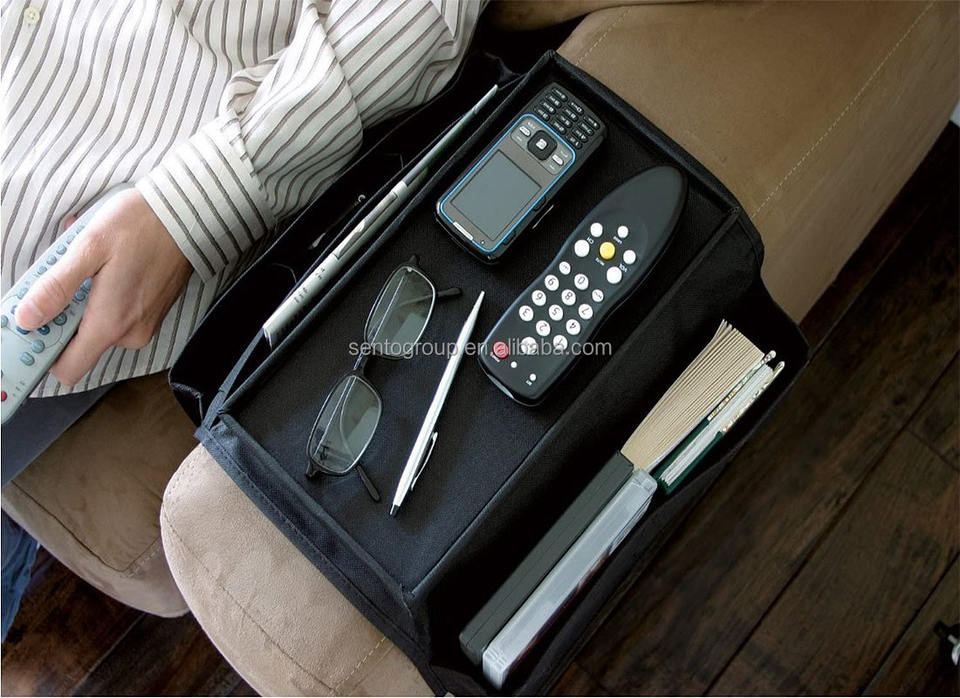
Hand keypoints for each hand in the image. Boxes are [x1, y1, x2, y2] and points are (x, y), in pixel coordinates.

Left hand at [15, 188, 192, 385]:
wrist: (188, 217)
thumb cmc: (141, 225)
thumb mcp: (88, 247)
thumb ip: (56, 287)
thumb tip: (27, 317)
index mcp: (110, 323)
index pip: (67, 368)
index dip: (44, 351)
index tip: (35, 325)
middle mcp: (129, 333)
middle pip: (79, 344)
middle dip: (64, 315)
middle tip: (64, 279)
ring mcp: (143, 326)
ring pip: (97, 327)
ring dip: (84, 302)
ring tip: (92, 266)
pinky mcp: (152, 315)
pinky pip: (116, 318)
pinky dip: (104, 298)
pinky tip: (109, 269)